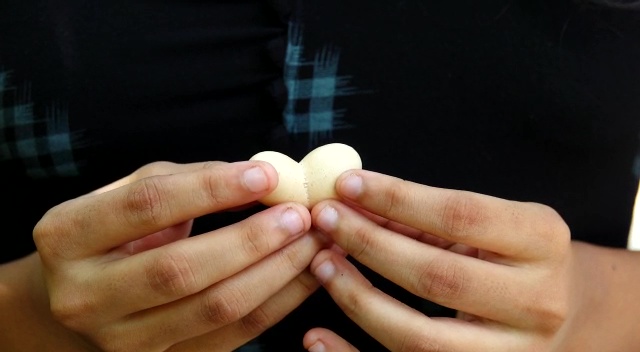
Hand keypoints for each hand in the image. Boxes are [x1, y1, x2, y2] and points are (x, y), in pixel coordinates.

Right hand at [32, 161, 327, 350]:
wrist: (83, 298)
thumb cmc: (115, 233)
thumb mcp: (132, 194)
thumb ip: (187, 182)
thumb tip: (263, 178)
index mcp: (66, 236)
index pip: (146, 206)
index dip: (211, 188)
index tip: (266, 175)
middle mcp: (84, 296)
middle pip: (179, 269)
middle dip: (251, 239)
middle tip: (300, 215)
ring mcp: (120, 341)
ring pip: (213, 309)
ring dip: (275, 272)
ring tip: (314, 241)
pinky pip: (234, 335)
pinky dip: (278, 302)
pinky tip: (305, 274)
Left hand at [305, 169, 576, 350]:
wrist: (558, 309)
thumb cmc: (509, 253)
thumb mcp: (485, 221)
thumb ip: (424, 215)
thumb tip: (352, 203)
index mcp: (543, 242)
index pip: (459, 215)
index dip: (397, 198)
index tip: (346, 184)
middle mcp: (538, 302)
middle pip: (437, 277)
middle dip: (369, 245)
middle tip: (325, 220)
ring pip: (419, 338)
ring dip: (358, 299)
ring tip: (322, 265)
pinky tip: (316, 337)